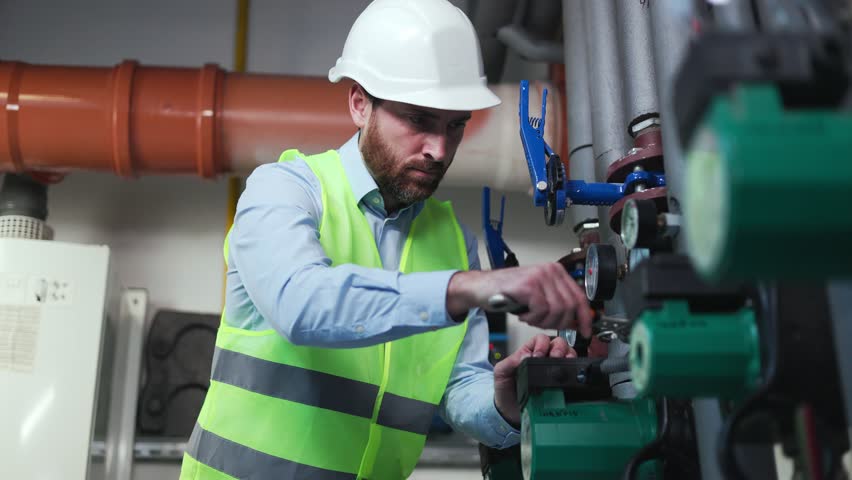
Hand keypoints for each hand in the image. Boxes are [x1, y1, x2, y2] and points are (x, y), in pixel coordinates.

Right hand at [447, 264, 592, 334]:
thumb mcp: (537, 294)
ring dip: (543, 321)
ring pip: (557, 310)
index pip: (580, 296)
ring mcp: (539, 276)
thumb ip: (556, 302)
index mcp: (556, 271)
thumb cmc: (507, 292)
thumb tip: (576, 320)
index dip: (585, 317)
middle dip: (559, 323)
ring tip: (531, 318)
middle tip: (544, 324)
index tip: (586, 331)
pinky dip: (532, 319)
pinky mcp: (528, 286)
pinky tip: (523, 315)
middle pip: (570, 306)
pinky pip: (541, 310)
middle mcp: (550, 270)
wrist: (481, 287)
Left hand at [493, 334, 575, 425]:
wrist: (510, 412)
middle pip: (558, 343)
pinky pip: (572, 372)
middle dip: (559, 348)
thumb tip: (524, 355)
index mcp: (529, 352)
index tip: (537, 355)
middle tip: (554, 358)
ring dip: (569, 356)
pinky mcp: (561, 383)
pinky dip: (574, 370)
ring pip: (568, 354)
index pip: (541, 339)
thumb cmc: (505, 389)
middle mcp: (544, 359)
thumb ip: (509, 362)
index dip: (542, 344)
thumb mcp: (501, 373)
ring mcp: (554, 370)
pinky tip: (570, 375)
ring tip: (564, 364)